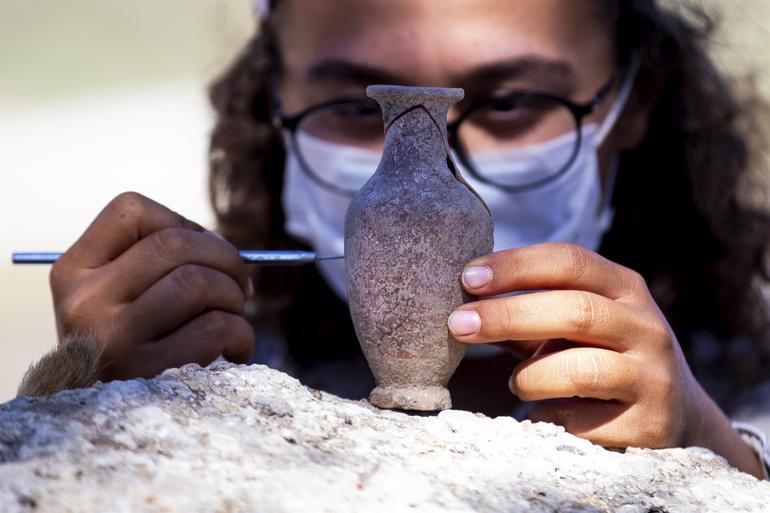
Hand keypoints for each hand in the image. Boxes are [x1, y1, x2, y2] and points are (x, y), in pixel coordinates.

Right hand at [50, 192, 254, 380]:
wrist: (100, 426)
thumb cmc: (128, 350)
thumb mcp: (117, 300)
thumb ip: (158, 266)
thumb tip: (230, 253)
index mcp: (74, 271)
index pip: (130, 210)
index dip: (182, 221)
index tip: (205, 249)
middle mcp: (84, 301)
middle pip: (175, 244)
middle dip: (226, 258)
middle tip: (242, 285)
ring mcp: (112, 338)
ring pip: (198, 283)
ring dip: (234, 298)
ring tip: (234, 319)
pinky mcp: (146, 375)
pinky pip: (217, 328)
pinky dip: (242, 335)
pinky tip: (234, 351)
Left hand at [448, 243, 764, 476]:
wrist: (674, 417)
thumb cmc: (600, 357)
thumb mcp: (577, 323)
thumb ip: (531, 307)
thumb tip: (461, 300)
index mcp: (624, 288)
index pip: (570, 261)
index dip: (516, 266)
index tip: (467, 277)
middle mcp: (646, 327)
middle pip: (575, 311)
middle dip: (508, 315)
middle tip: (457, 324)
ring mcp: (653, 377)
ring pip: (581, 369)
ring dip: (530, 375)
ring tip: (515, 382)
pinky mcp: (650, 426)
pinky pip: (583, 421)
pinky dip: (549, 415)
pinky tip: (543, 414)